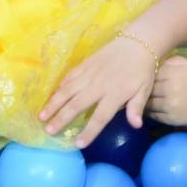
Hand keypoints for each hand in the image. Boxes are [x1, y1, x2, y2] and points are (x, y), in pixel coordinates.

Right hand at [39, 36, 157, 147]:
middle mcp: (98, 85)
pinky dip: (59, 87)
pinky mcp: (85, 64)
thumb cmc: (142, 70)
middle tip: (48, 131)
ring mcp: (89, 73)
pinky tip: (51, 97)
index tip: (78, 145)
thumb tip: (136, 126)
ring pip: (67, 90)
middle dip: (61, 119)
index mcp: (115, 94)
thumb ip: (137, 108)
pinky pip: (69, 77)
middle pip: (76, 105)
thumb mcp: (145, 90)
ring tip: (41, 116)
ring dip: (53, 104)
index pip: (100, 117)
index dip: (89, 132)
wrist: (137, 41)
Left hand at [146, 56, 186, 128]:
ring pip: (148, 102)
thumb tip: (153, 61)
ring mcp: (170, 104)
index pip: (152, 72)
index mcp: (177, 72)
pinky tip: (152, 108)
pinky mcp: (170, 118)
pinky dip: (150, 111)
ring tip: (145, 99)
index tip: (147, 76)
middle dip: (146, 88)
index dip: (149, 75)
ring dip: (145, 101)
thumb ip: (172, 61)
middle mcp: (172, 88)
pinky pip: (152, 114)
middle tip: (142, 89)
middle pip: (148, 87)